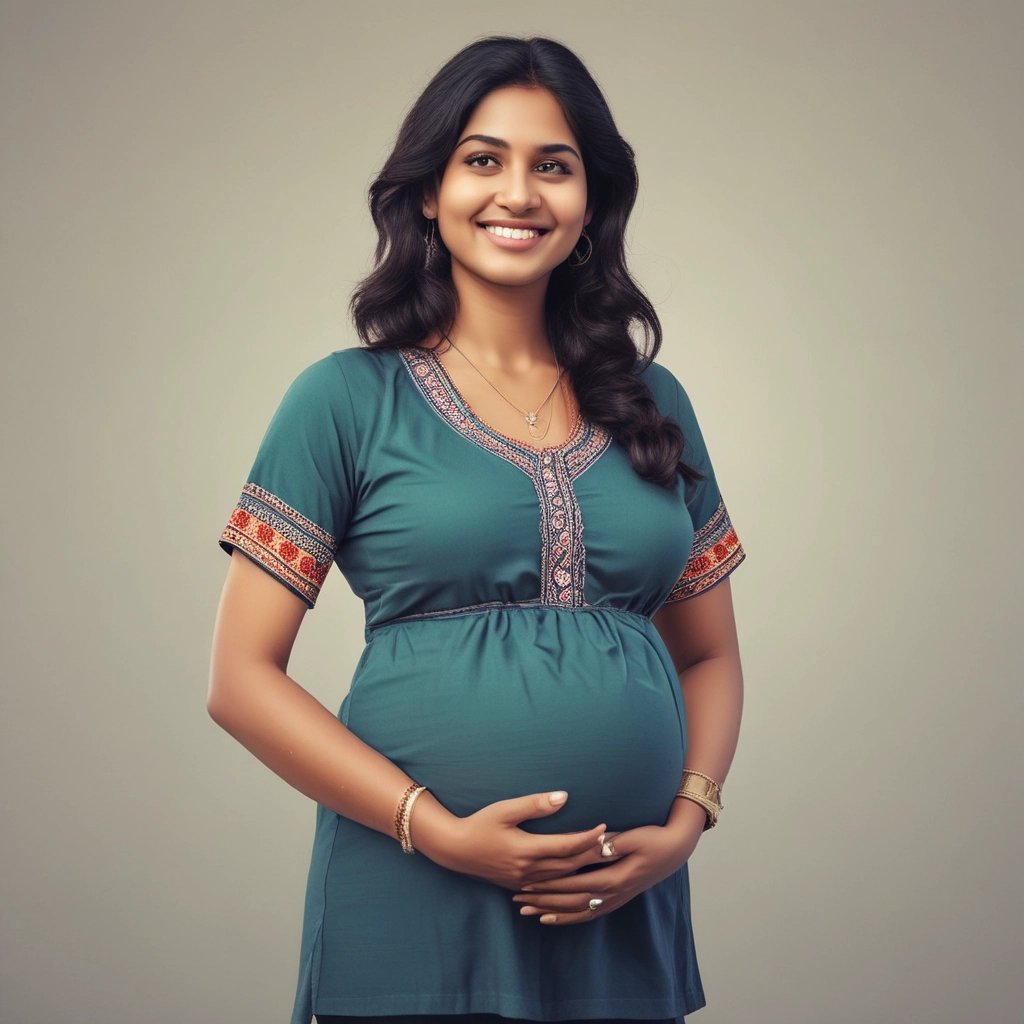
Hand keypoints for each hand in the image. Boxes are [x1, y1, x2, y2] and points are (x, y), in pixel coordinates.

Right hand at [413, 790, 609, 890]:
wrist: (454, 849)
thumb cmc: (479, 824)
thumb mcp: (505, 809)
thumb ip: (535, 804)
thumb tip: (564, 797)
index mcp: (527, 850)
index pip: (567, 846)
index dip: (588, 838)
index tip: (604, 827)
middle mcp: (528, 870)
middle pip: (569, 865)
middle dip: (592, 855)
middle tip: (611, 843)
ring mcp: (524, 880)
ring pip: (561, 879)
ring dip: (582, 869)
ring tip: (599, 857)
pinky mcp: (518, 884)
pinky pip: (549, 886)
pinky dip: (566, 880)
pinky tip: (575, 876)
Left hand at [511, 800, 705, 925]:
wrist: (676, 849)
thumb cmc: (654, 838)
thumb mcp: (634, 836)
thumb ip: (611, 842)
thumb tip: (591, 842)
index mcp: (613, 877)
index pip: (573, 883)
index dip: (549, 884)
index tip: (526, 882)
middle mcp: (612, 893)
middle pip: (570, 901)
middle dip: (543, 900)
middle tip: (517, 899)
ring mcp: (615, 899)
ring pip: (577, 911)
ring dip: (552, 912)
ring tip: (527, 912)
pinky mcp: (617, 898)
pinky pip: (589, 913)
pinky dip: (569, 918)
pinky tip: (553, 918)